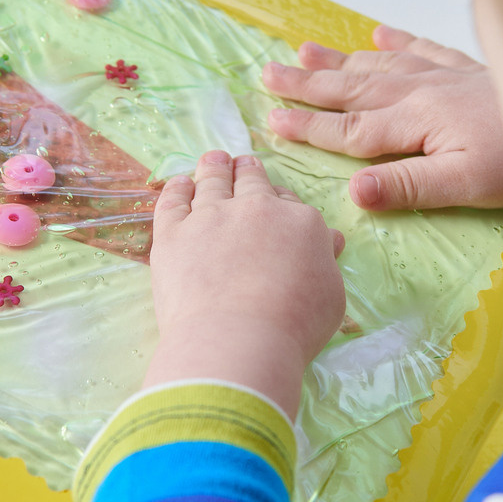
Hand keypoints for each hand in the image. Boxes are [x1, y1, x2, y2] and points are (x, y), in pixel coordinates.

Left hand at [142, 151, 345, 418]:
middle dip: (248, 171)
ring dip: (214, 167)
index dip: (282, 203)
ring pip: (212, 180)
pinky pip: (172, 200)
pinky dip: (175, 188)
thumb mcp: (330, 296)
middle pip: (252, 181)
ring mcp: (210, 217)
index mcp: (299, 221)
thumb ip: (325, 262)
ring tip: (213, 160)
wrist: (238, 341)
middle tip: (243, 164)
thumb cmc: (294, 328)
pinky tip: (178, 184)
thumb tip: (328, 239)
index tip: (276, 204)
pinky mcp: (173, 233)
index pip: (290, 202)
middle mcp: (256, 208)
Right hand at [264, 25, 502, 211]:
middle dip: (308, 85)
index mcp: (415, 122)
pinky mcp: (472, 69)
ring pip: (379, 66)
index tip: (271, 124)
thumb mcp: (465, 187)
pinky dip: (398, 42)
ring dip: (339, 61)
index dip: (308, 128)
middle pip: (353, 89)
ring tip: (303, 52)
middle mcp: (423, 91)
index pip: (349, 130)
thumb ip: (408, 187)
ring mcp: (447, 75)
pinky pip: (424, 48)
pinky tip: (380, 35)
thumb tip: (353, 192)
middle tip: (267, 74)